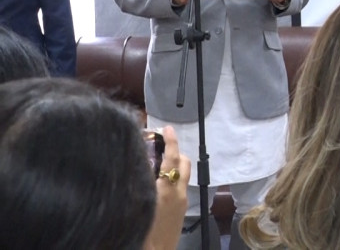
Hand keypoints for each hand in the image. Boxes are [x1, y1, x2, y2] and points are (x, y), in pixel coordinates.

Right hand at [143, 126, 189, 249]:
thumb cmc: (142, 232)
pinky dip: (171, 180)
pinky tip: (157, 184)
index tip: (167, 128)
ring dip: (174, 166)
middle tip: (160, 146)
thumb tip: (135, 167)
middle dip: (175, 151)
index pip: (171, 159)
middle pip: (183, 163)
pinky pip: (179, 188)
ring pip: (182, 175)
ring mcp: (182, 202)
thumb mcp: (136, 206)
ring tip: (157, 164)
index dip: (170, 141)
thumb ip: (138, 185)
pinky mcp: (182, 210)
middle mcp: (178, 193)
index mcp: (166, 190)